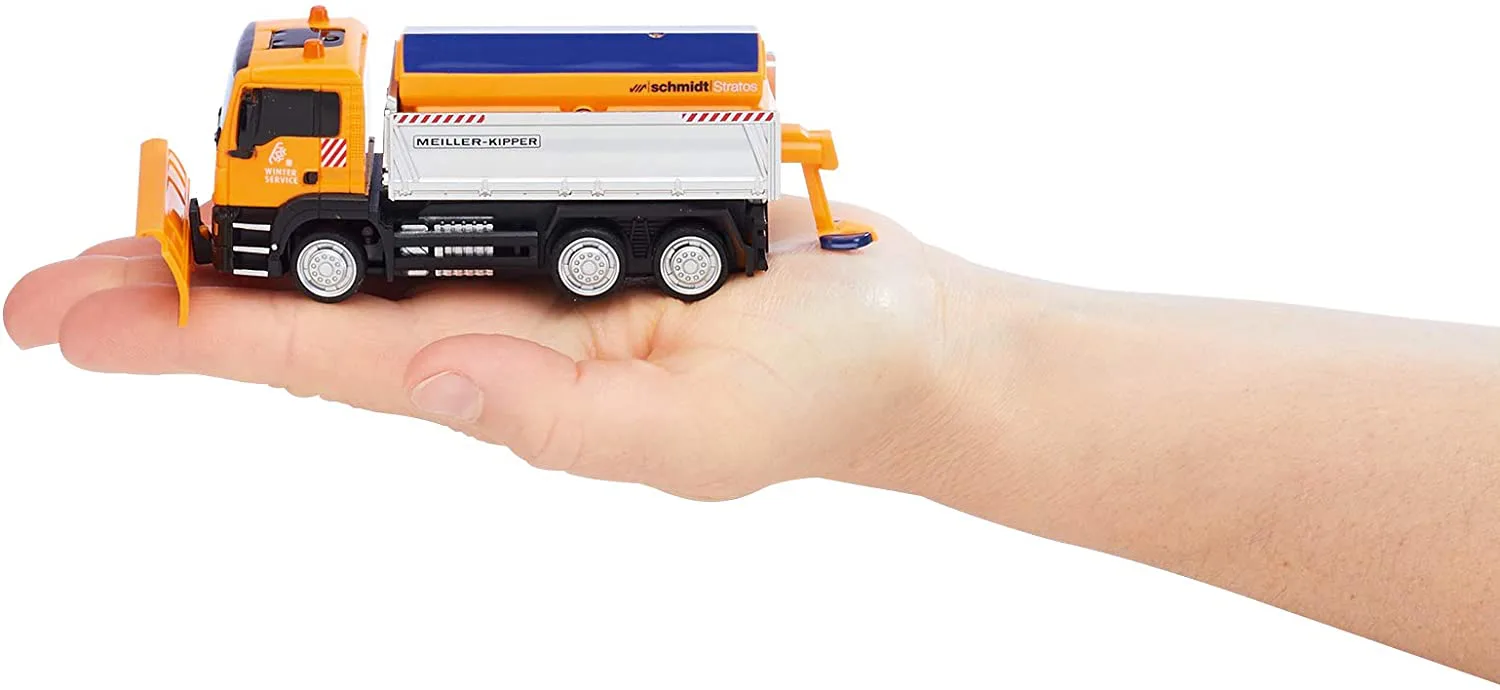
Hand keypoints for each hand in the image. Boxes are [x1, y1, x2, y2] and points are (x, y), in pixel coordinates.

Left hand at [4, 198, 958, 499]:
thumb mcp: (690, 438)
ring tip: (156, 220)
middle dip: (189, 288)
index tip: (80, 316)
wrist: (891, 331)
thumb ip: (557, 421)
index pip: (326, 358)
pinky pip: (468, 171)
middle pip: (319, 295)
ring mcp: (536, 255)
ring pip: (377, 229)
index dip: (197, 334)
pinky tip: (326, 164)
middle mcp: (500, 320)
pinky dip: (384, 161)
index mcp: (508, 380)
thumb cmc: (806, 396)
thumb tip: (428, 377)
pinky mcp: (580, 198)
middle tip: (62, 281)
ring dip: (266, 218)